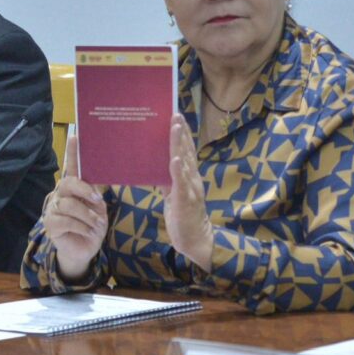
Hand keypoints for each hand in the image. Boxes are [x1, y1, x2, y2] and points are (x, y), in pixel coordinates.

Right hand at [42, 134, 108, 281]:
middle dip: (84, 190)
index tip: (75, 136)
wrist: (86, 248)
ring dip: (87, 215)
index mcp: (74, 187)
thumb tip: (97, 183)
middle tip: (96, 198)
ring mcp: (53, 209)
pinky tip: (87, 231)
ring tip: (96, 223)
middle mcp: (61, 194)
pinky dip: (81, 226)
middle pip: (68, 183)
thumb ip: (95, 193)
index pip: (72, 166)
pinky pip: (66, 221)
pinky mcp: (51, 224)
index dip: (73, 152)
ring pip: (69, 205)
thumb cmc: (92, 224)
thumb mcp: (98, 207)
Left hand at [162, 114, 212, 270]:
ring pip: (185, 162)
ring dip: (179, 144)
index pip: (187, 151)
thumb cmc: (183, 216)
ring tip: (175, 127)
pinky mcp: (186, 200)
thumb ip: (168, 180)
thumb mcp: (173, 195)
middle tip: (176, 114)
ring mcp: (191, 188)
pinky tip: (174, 159)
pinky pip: (181, 183)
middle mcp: (193, 178)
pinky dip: (178, 170)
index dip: (183, 134)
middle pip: (187, 151)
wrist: (195, 240)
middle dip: (181, 132)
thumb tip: (157, 164)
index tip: (178, 117)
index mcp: (190, 176)